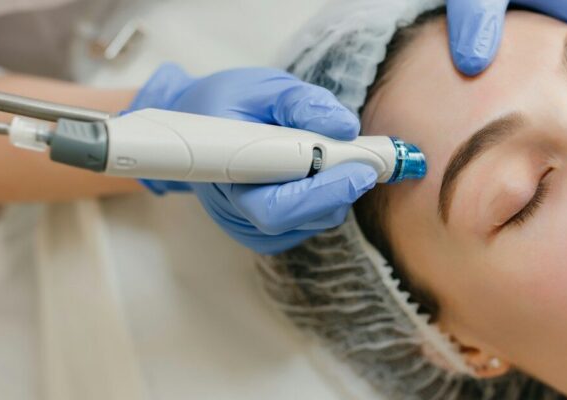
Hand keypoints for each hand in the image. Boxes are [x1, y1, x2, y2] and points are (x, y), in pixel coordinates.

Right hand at [128, 63, 377, 253]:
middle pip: (297, 219)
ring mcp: (248, 227)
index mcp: (224, 173)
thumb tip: (344, 125)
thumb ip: (302, 103)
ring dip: (335, 192)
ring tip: (343, 156)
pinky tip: (324, 172)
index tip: (359, 170)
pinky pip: (308, 224)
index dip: (320, 192)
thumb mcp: (263, 88)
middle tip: (369, 163)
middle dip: (338, 191)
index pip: (275, 205)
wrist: (197, 124)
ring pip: (309, 222)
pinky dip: (326, 198)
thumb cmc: (228, 103)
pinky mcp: (265, 233)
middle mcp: (234, 210)